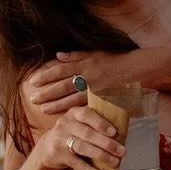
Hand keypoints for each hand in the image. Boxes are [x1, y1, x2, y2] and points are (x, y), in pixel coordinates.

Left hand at [27, 50, 151, 113]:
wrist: (138, 69)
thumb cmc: (116, 60)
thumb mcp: (95, 53)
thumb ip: (75, 55)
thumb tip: (57, 56)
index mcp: (85, 62)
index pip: (60, 70)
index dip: (45, 76)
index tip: (33, 82)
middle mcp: (88, 75)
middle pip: (62, 85)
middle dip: (46, 93)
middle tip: (32, 99)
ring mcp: (96, 88)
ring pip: (72, 98)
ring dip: (56, 104)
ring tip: (42, 110)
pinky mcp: (103, 99)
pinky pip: (86, 106)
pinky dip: (75, 111)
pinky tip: (65, 116)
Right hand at [33, 98, 125, 169]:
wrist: (48, 147)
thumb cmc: (72, 133)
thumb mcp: (80, 123)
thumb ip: (95, 124)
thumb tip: (121, 133)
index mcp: (74, 113)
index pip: (87, 114)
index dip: (101, 123)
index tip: (114, 132)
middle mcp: (66, 124)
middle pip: (88, 133)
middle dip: (107, 143)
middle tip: (122, 151)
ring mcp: (61, 139)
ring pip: (83, 147)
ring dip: (101, 155)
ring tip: (115, 162)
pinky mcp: (58, 154)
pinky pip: (75, 163)